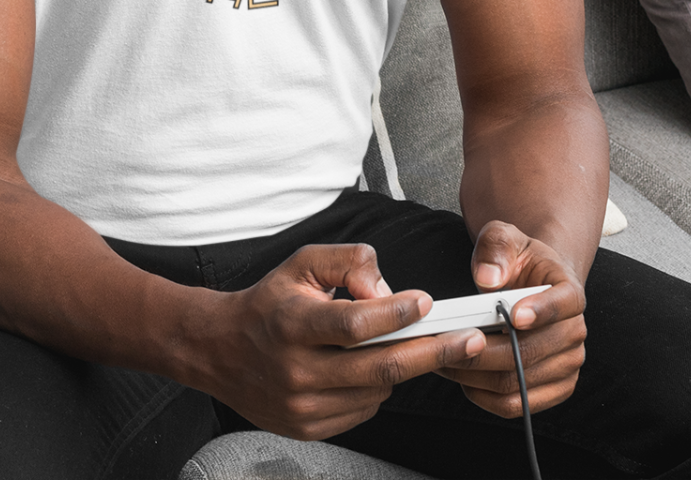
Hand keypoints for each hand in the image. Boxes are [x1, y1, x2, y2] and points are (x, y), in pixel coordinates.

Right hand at [193, 243, 485, 440]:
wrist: (220, 350)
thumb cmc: (269, 302)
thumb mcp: (302, 264)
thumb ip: (347, 261)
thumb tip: (387, 288)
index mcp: (293, 324)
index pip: (355, 323)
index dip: (396, 313)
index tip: (426, 302)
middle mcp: (297, 370)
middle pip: (379, 367)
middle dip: (432, 352)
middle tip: (470, 340)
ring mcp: (303, 406)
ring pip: (376, 391)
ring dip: (403, 368)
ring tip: (410, 344)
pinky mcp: (308, 428)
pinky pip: (363, 410)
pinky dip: (378, 388)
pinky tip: (369, 366)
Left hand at [434, 220, 586, 417]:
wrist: (533, 282)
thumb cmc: (518, 260)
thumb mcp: (504, 237)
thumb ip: (496, 249)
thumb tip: (488, 278)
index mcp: (569, 292)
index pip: (563, 304)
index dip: (541, 311)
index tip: (512, 315)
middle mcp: (574, 332)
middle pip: (530, 352)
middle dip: (483, 350)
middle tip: (445, 342)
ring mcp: (567, 365)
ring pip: (519, 382)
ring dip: (476, 375)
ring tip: (442, 358)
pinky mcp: (553, 389)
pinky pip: (516, 405)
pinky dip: (483, 395)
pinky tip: (460, 378)